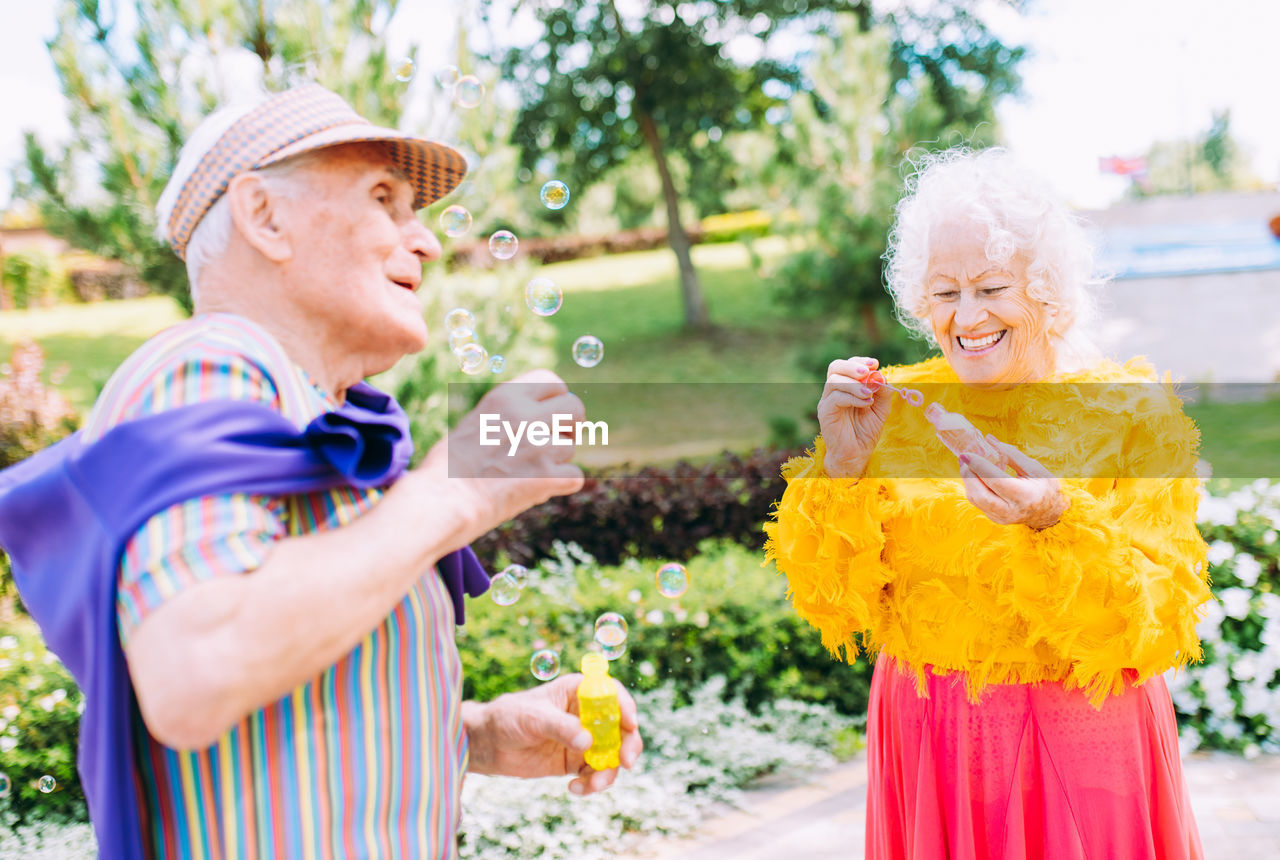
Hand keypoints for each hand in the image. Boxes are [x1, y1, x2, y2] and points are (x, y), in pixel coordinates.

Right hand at [417, 369, 585, 538]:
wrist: (442, 501)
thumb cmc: (449, 467)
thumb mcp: (476, 422)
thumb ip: (508, 414)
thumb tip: (540, 415)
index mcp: (506, 396)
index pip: (552, 382)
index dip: (557, 399)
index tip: (552, 415)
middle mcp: (526, 415)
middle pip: (575, 408)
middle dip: (571, 425)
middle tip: (557, 441)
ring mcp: (539, 445)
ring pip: (570, 448)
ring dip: (556, 461)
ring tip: (526, 473)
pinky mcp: (547, 476)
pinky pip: (574, 476)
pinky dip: (561, 486)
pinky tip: (537, 489)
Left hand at [464, 674, 643, 795]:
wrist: (489, 744)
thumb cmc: (509, 718)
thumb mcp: (534, 718)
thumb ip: (561, 728)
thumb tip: (589, 744)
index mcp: (578, 691)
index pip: (611, 693)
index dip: (626, 707)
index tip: (631, 724)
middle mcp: (586, 714)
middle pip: (621, 727)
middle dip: (628, 745)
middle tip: (626, 762)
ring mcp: (584, 739)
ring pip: (612, 755)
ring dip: (609, 772)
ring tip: (592, 785)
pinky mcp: (575, 761)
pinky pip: (594, 774)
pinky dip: (591, 785)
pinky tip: (574, 789)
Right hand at [817, 356, 894, 477]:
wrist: (856, 455)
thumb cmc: (866, 432)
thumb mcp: (880, 409)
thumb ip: (882, 392)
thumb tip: (881, 376)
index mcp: (845, 387)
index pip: (847, 365)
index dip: (859, 361)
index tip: (874, 364)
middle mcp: (833, 391)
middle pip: (835, 367)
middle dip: (852, 366)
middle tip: (867, 372)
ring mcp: (827, 401)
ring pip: (835, 381)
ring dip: (855, 384)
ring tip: (869, 394)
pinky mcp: (825, 412)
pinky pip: (836, 398)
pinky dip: (853, 398)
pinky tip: (865, 403)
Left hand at [958, 435, 1069, 529]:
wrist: (1049, 513)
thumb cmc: (1044, 486)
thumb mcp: (1034, 468)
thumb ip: (1011, 454)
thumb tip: (989, 439)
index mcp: (1026, 496)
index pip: (996, 481)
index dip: (979, 467)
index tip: (966, 454)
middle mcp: (1012, 511)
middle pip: (980, 494)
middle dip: (968, 474)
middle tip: (963, 458)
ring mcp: (1001, 518)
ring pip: (975, 499)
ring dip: (968, 480)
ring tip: (968, 464)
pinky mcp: (994, 519)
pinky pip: (978, 502)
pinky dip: (973, 486)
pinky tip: (975, 475)